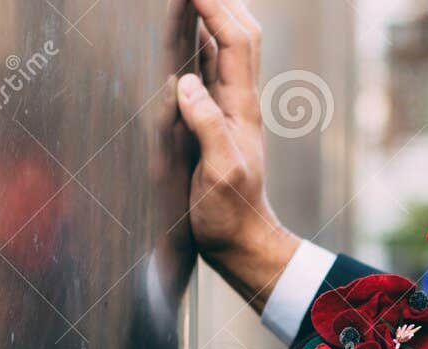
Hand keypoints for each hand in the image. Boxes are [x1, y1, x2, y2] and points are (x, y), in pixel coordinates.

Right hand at [163, 0, 297, 308]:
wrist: (242, 244)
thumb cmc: (231, 215)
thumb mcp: (221, 174)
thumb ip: (208, 128)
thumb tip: (185, 83)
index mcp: (240, 107)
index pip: (234, 40)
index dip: (215, 6)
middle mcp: (237, 101)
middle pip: (240, 32)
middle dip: (220, 0)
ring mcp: (227, 109)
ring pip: (225, 48)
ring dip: (211, 15)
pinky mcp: (215, 122)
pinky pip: (209, 72)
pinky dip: (199, 44)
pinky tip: (185, 34)